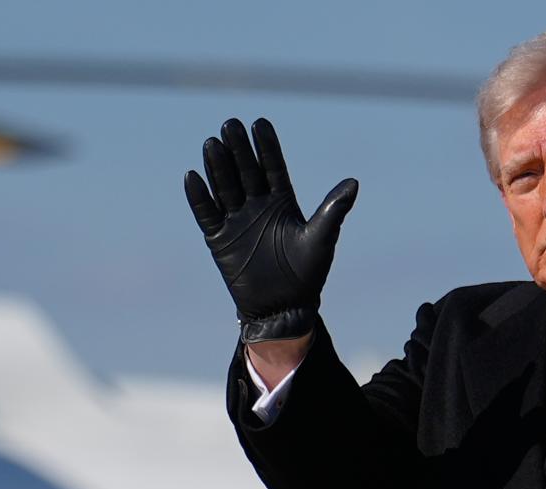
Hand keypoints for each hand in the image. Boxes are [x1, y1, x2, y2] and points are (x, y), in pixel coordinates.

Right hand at [184, 118, 356, 342]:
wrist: (284, 308)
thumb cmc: (307, 274)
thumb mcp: (321, 239)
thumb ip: (333, 210)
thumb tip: (353, 183)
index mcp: (282, 201)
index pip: (272, 167)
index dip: (266, 146)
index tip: (260, 122)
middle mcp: (257, 205)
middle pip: (245, 170)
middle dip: (239, 148)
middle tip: (231, 124)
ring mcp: (237, 220)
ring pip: (225, 187)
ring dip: (218, 166)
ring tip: (213, 143)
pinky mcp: (219, 239)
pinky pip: (206, 214)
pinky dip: (199, 197)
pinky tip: (192, 177)